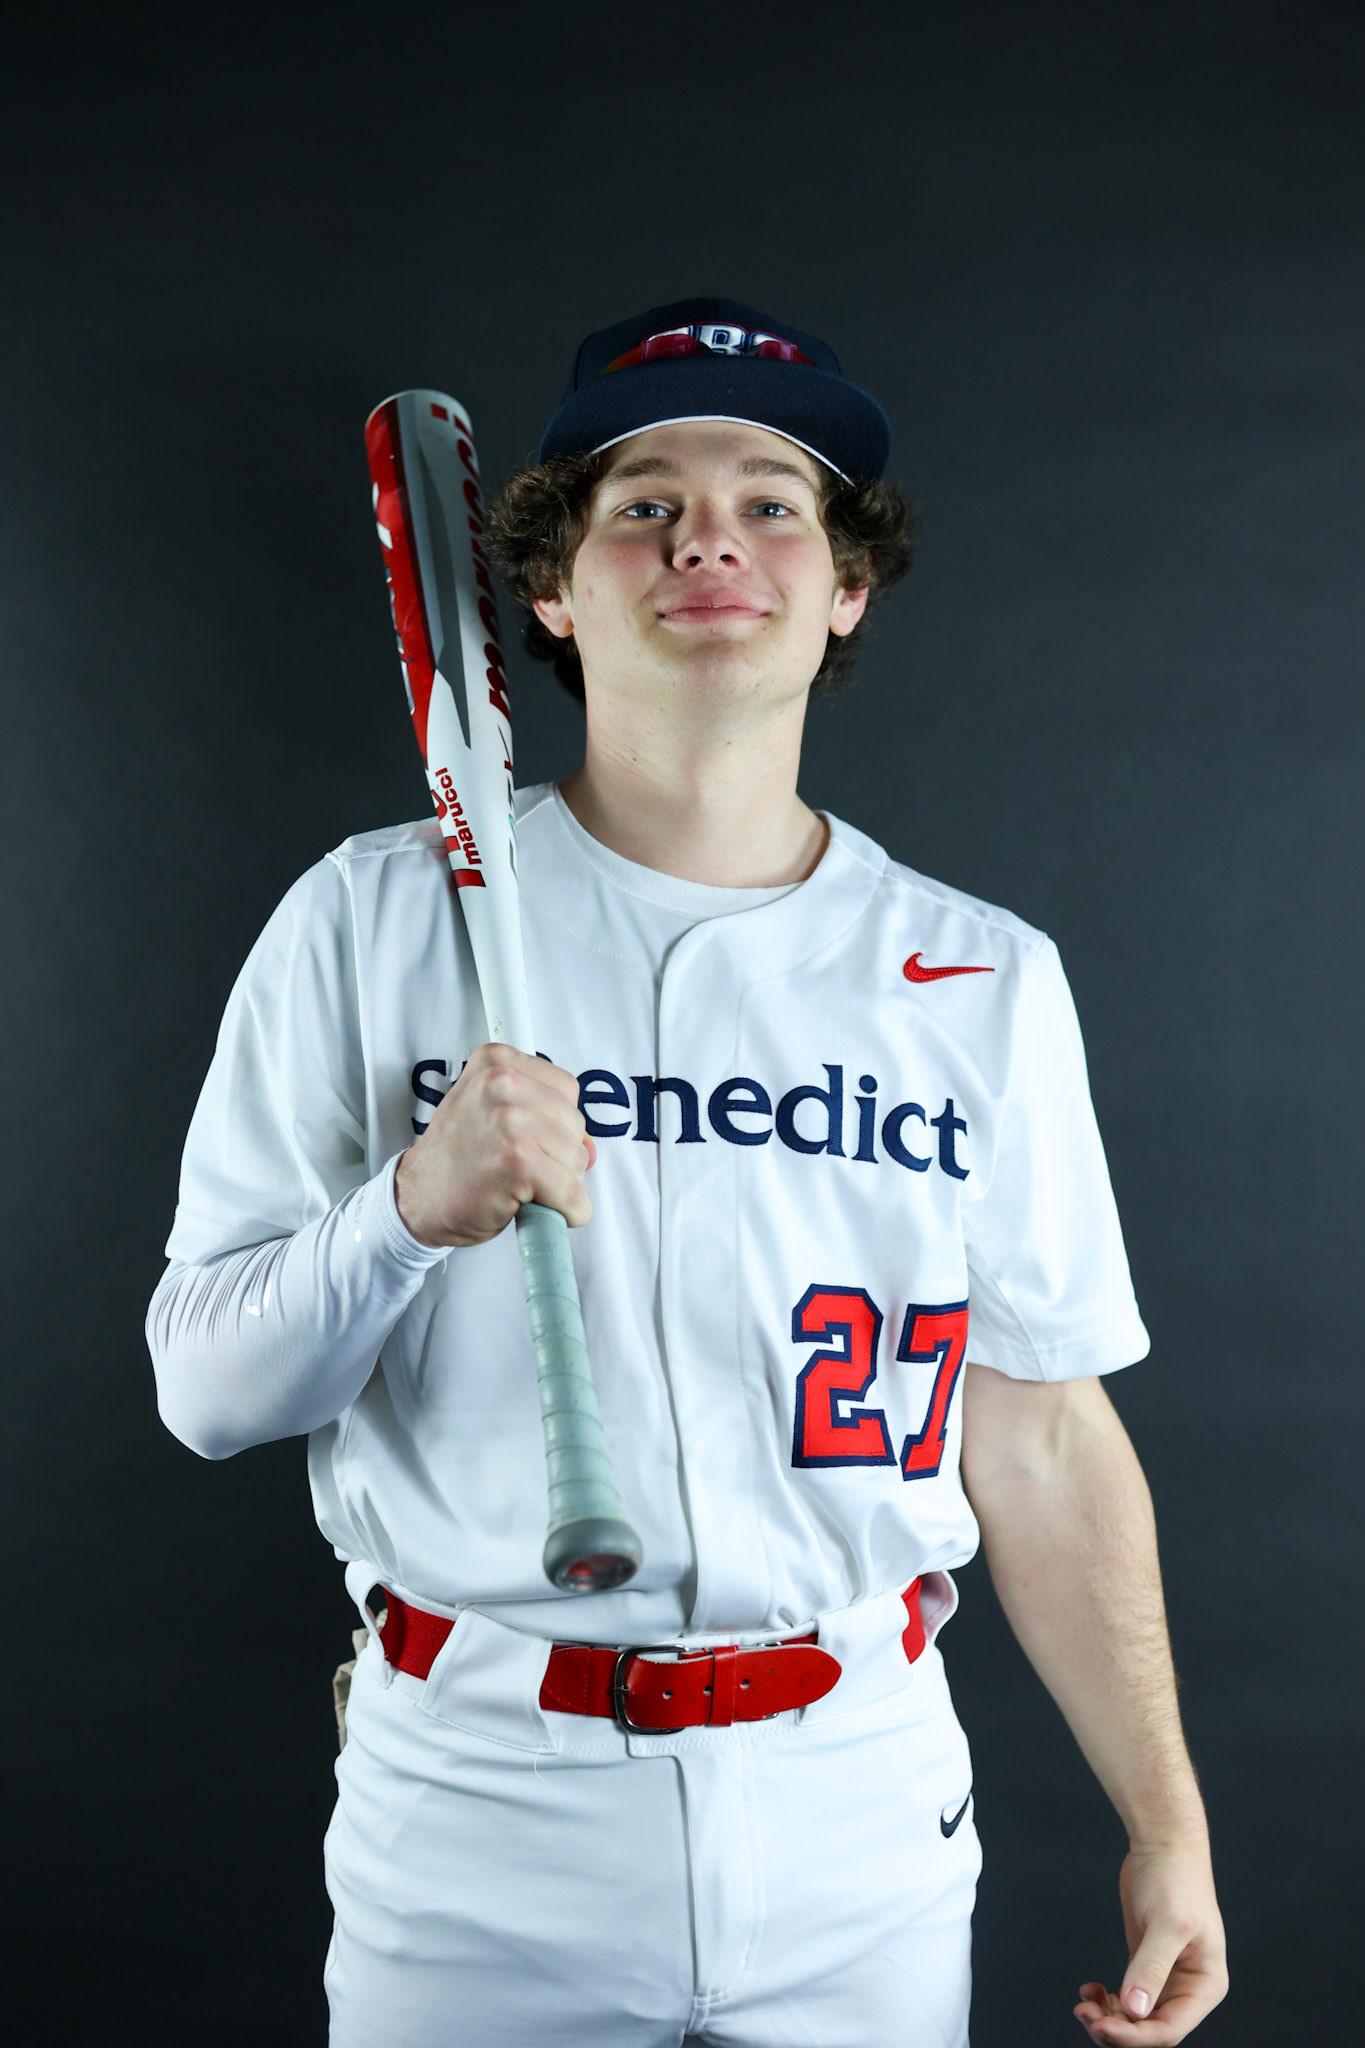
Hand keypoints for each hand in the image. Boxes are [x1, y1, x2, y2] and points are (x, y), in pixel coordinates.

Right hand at [394, 1044, 595, 1249]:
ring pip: (577, 1158)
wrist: (417, 1197)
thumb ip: (542, 1118)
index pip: (565, 1089)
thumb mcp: (492, 1115)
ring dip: (562, 1183)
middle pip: (574, 1122)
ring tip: (522, 1187)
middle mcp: (502, 1084)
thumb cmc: (457, 1158)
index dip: (555, 1123)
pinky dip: (568, 1210)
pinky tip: (543, 1210)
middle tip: (522, 1169)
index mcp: (497, 1062)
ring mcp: (510, 1123)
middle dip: (559, 1154)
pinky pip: (570, 1192)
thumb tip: (590, 1149)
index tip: (529, 1139)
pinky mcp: (518, 1164)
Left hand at [1075, 1840, 1227, 2043]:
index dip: (1135, 2035)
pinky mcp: (1144, 1965)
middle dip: (1117, 2029)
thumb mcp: (1167, 1924)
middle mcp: (1188, 1988)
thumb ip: (1151, 1968)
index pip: (1169, 2028)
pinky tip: (1089, 1989)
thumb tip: (1136, 2009)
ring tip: (1084, 2004)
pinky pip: (1127, 1999)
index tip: (1102, 2026)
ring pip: (1136, 2019)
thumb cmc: (1176, 1878)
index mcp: (1205, 1985)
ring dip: (1109, 2018)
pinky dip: (1107, 2001)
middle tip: (1085, 2014)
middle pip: (1151, 2029)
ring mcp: (1166, 1978)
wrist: (1163, 1845)